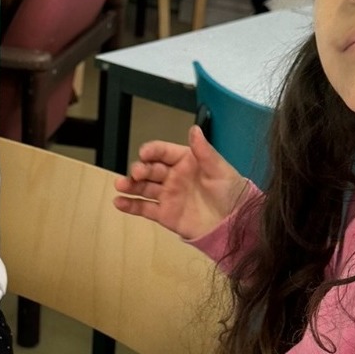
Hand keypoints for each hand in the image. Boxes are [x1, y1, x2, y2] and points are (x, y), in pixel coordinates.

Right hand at [113, 124, 247, 240]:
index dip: (152, 151)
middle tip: (137, 173)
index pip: (163, 152)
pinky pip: (144, 208)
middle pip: (150, 169)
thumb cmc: (231, 193)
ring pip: (143, 187)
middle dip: (140, 169)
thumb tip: (193, 129)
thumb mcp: (220, 169)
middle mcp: (173, 176)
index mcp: (186, 161)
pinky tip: (119, 202)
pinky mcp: (164, 214)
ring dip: (130, 185)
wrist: (235, 223)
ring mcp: (167, 195)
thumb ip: (204, 151)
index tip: (145, 153)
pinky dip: (130, 205)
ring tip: (120, 185)